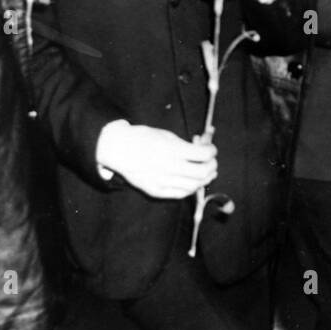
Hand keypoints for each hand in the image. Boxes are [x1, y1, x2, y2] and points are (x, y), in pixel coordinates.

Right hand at [95, 120, 216, 198]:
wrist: (118, 149)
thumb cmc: (144, 138)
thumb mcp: (167, 135)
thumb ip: (186, 144)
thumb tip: (204, 148)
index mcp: (171, 149)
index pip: (203, 155)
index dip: (212, 151)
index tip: (211, 149)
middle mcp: (167, 167)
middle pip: (201, 172)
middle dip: (212, 166)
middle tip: (212, 161)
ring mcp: (161, 181)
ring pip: (193, 186)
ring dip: (205, 179)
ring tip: (207, 172)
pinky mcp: (155, 191)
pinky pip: (180, 194)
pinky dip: (192, 189)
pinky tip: (194, 182)